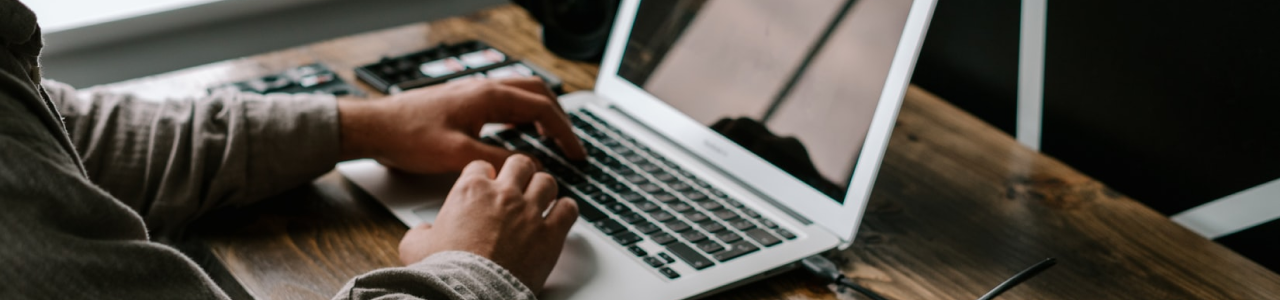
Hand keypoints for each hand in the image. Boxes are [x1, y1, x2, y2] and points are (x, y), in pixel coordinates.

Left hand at [338, 77, 585, 173]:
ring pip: (521, 94)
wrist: (375, 127)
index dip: (564, 132)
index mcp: (487, 96)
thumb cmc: (408, 137)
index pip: (542, 107)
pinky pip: (504, 101)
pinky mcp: (463, 101)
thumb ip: (497, 161)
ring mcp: (473, 92)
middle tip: (570, 144)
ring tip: (552, 138)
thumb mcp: (456, 156)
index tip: (576, 152)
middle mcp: (483, 88)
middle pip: (537, 93)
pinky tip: (519, 132)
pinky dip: (522, 115)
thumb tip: (529, 167)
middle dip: (559, 118)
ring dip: (542, 113)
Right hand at [397, 156, 578, 293]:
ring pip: (547, 182)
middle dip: (520, 172)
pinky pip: (568, 209)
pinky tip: (560, 216)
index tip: (487, 184)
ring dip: (544, 190)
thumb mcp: (415, 247)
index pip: (481, 165)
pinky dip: (566, 210)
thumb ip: (420, 232)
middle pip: (520, 164)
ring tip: (541, 199)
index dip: (484, 175)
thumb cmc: (445, 272)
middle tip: (519, 185)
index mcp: (471, 191)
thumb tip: (422, 232)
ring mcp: (529, 212)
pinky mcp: (550, 234)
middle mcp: (503, 195)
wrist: (469, 294)